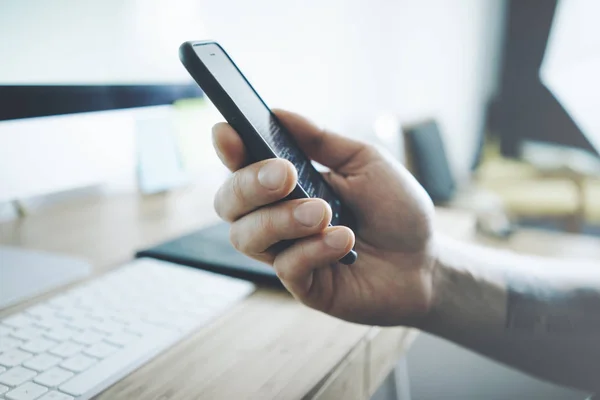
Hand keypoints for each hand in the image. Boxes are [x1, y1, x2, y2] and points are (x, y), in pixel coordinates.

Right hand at [212, 110, 435, 325]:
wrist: (427, 261)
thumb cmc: (395, 209)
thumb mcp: (365, 162)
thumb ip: (321, 140)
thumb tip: (278, 112)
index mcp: (287, 185)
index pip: (241, 166)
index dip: (228, 149)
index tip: (227, 132)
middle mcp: (277, 218)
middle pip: (229, 203)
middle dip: (249, 184)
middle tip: (284, 175)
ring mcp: (287, 253)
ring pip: (246, 237)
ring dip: (281, 219)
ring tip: (322, 212)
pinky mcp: (304, 285)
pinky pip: (286, 267)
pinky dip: (312, 249)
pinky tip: (343, 241)